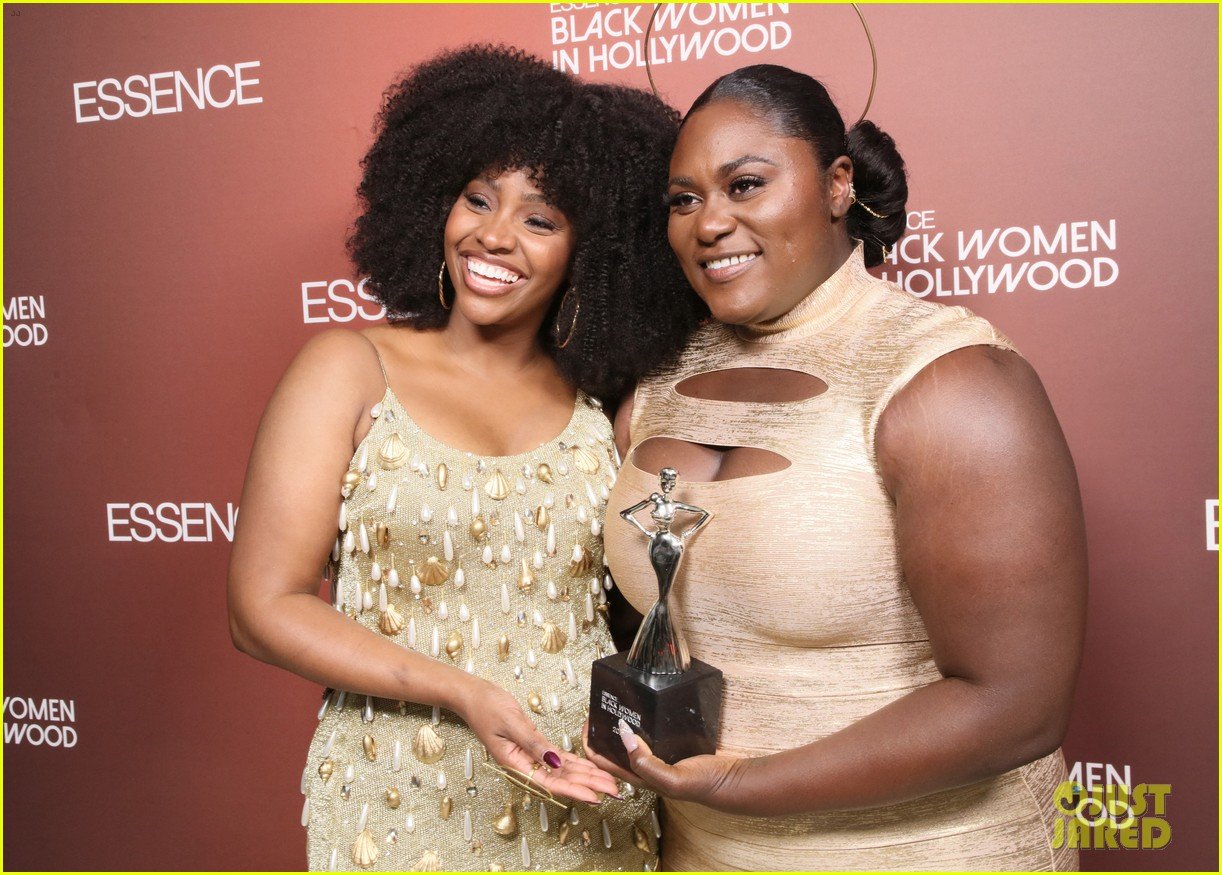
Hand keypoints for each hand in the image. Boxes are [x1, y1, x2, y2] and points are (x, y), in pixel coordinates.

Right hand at [454, 680, 618, 803]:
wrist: (473, 696)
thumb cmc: (487, 707)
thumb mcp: (511, 723)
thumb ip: (533, 743)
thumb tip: (554, 762)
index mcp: (516, 763)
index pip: (551, 783)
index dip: (575, 790)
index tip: (595, 796)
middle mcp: (525, 763)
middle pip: (561, 779)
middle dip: (588, 785)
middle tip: (614, 790)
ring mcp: (529, 755)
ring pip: (562, 769)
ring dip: (585, 775)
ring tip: (607, 782)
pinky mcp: (533, 744)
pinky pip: (557, 758)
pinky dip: (574, 762)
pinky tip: (589, 768)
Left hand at [582, 718, 744, 807]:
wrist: (730, 780)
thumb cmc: (703, 785)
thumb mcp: (672, 779)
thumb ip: (645, 763)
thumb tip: (624, 734)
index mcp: (638, 778)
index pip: (601, 762)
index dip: (589, 743)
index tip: (587, 721)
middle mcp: (644, 768)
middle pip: (611, 751)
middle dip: (600, 732)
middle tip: (598, 708)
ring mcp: (657, 758)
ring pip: (629, 741)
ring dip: (618, 726)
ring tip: (615, 705)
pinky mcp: (670, 748)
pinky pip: (648, 735)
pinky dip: (640, 723)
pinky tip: (642, 711)